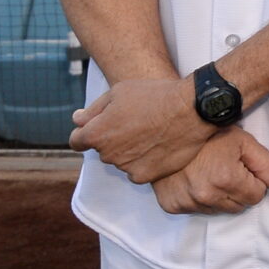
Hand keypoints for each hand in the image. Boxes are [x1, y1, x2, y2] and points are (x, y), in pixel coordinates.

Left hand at [70, 76, 218, 183]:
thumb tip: (77, 120)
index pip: (77, 141)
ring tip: (151, 132)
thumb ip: (93, 109)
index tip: (98, 128)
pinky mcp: (145, 176)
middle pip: (103, 149)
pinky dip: (144, 162)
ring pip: (121, 160)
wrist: (191, 110)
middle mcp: (108, 153)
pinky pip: (137, 171)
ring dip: (130, 150)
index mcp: (97, 133)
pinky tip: (158, 146)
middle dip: (113, 138)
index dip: (85, 133)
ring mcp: (126, 167)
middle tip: (135, 122)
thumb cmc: (155, 96)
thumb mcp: (119, 92)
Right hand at [150, 127, 268, 215]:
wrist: (169, 130)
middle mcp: (206, 195)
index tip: (243, 168)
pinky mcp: (172, 205)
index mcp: (226, 179)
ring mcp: (187, 202)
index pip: (256, 196)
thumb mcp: (243, 141)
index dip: (254, 181)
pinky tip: (195, 180)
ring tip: (210, 173)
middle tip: (226, 169)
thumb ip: (265, 163)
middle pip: (238, 207)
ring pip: (218, 210)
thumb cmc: (209, 134)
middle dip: (239, 191)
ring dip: (219, 196)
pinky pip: (197, 210)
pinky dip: (199, 199)